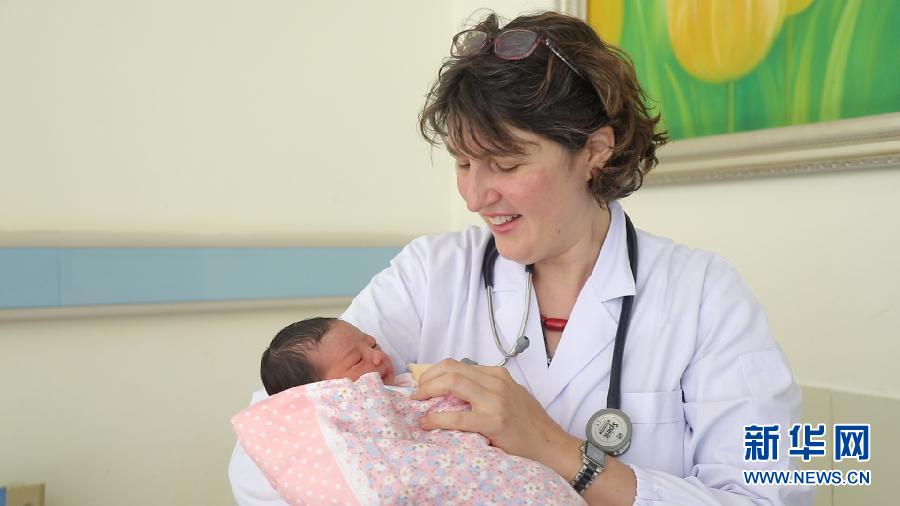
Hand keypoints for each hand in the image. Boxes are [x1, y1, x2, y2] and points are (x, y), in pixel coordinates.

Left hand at [409, 358, 577, 468]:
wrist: (551, 445)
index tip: (423, 384)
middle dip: (427, 379)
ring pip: (452, 384)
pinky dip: (436, 418)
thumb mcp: (509, 395)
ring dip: (428, 391)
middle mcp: (496, 382)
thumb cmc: (528, 424)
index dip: (434, 372)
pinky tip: (427, 423)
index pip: (457, 365)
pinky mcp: (494, 422)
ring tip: (418, 403)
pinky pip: (457, 417)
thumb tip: (452, 389)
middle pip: (451, 369)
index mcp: (497, 374)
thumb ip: (485, 388)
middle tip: (416, 394)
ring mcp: (495, 401)